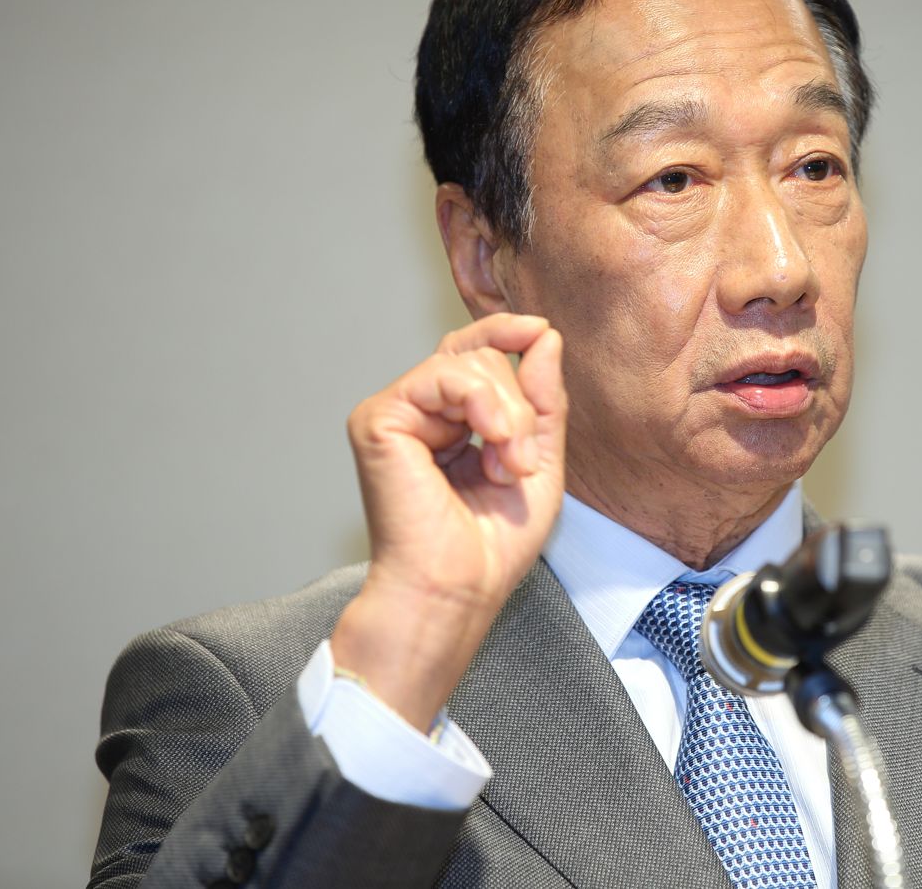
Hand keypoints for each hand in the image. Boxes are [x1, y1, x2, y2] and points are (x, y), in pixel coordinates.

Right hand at [331, 313, 565, 728]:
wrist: (455, 590)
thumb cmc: (490, 547)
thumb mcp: (537, 461)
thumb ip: (543, 399)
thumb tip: (543, 334)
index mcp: (449, 423)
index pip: (475, 354)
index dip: (507, 333)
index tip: (541, 330)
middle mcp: (418, 414)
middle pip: (480, 355)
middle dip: (521, 406)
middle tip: (521, 464)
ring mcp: (395, 414)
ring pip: (469, 361)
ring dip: (508, 414)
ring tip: (508, 467)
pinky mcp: (378, 420)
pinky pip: (444, 375)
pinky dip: (483, 404)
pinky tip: (492, 445)